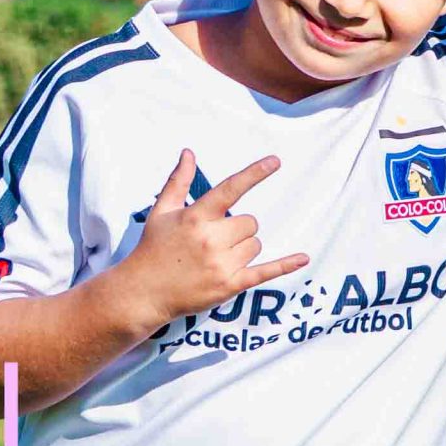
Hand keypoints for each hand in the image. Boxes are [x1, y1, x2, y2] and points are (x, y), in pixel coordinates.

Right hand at [116, 152, 308, 325]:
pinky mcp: (229, 285)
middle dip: (238, 229)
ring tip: (215, 258)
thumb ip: (178, 182)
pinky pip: (265, 272)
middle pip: (250, 223)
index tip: (275, 161)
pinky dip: (285, 265)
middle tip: (213, 241)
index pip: (231, 189)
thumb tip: (189, 153)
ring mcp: (221, 263)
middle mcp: (210, 239)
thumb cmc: (153, 248)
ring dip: (242, 249)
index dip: (254, 174)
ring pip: (255, 245)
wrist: (142, 292)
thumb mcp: (161, 212)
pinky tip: (304, 257)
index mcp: (196, 217)